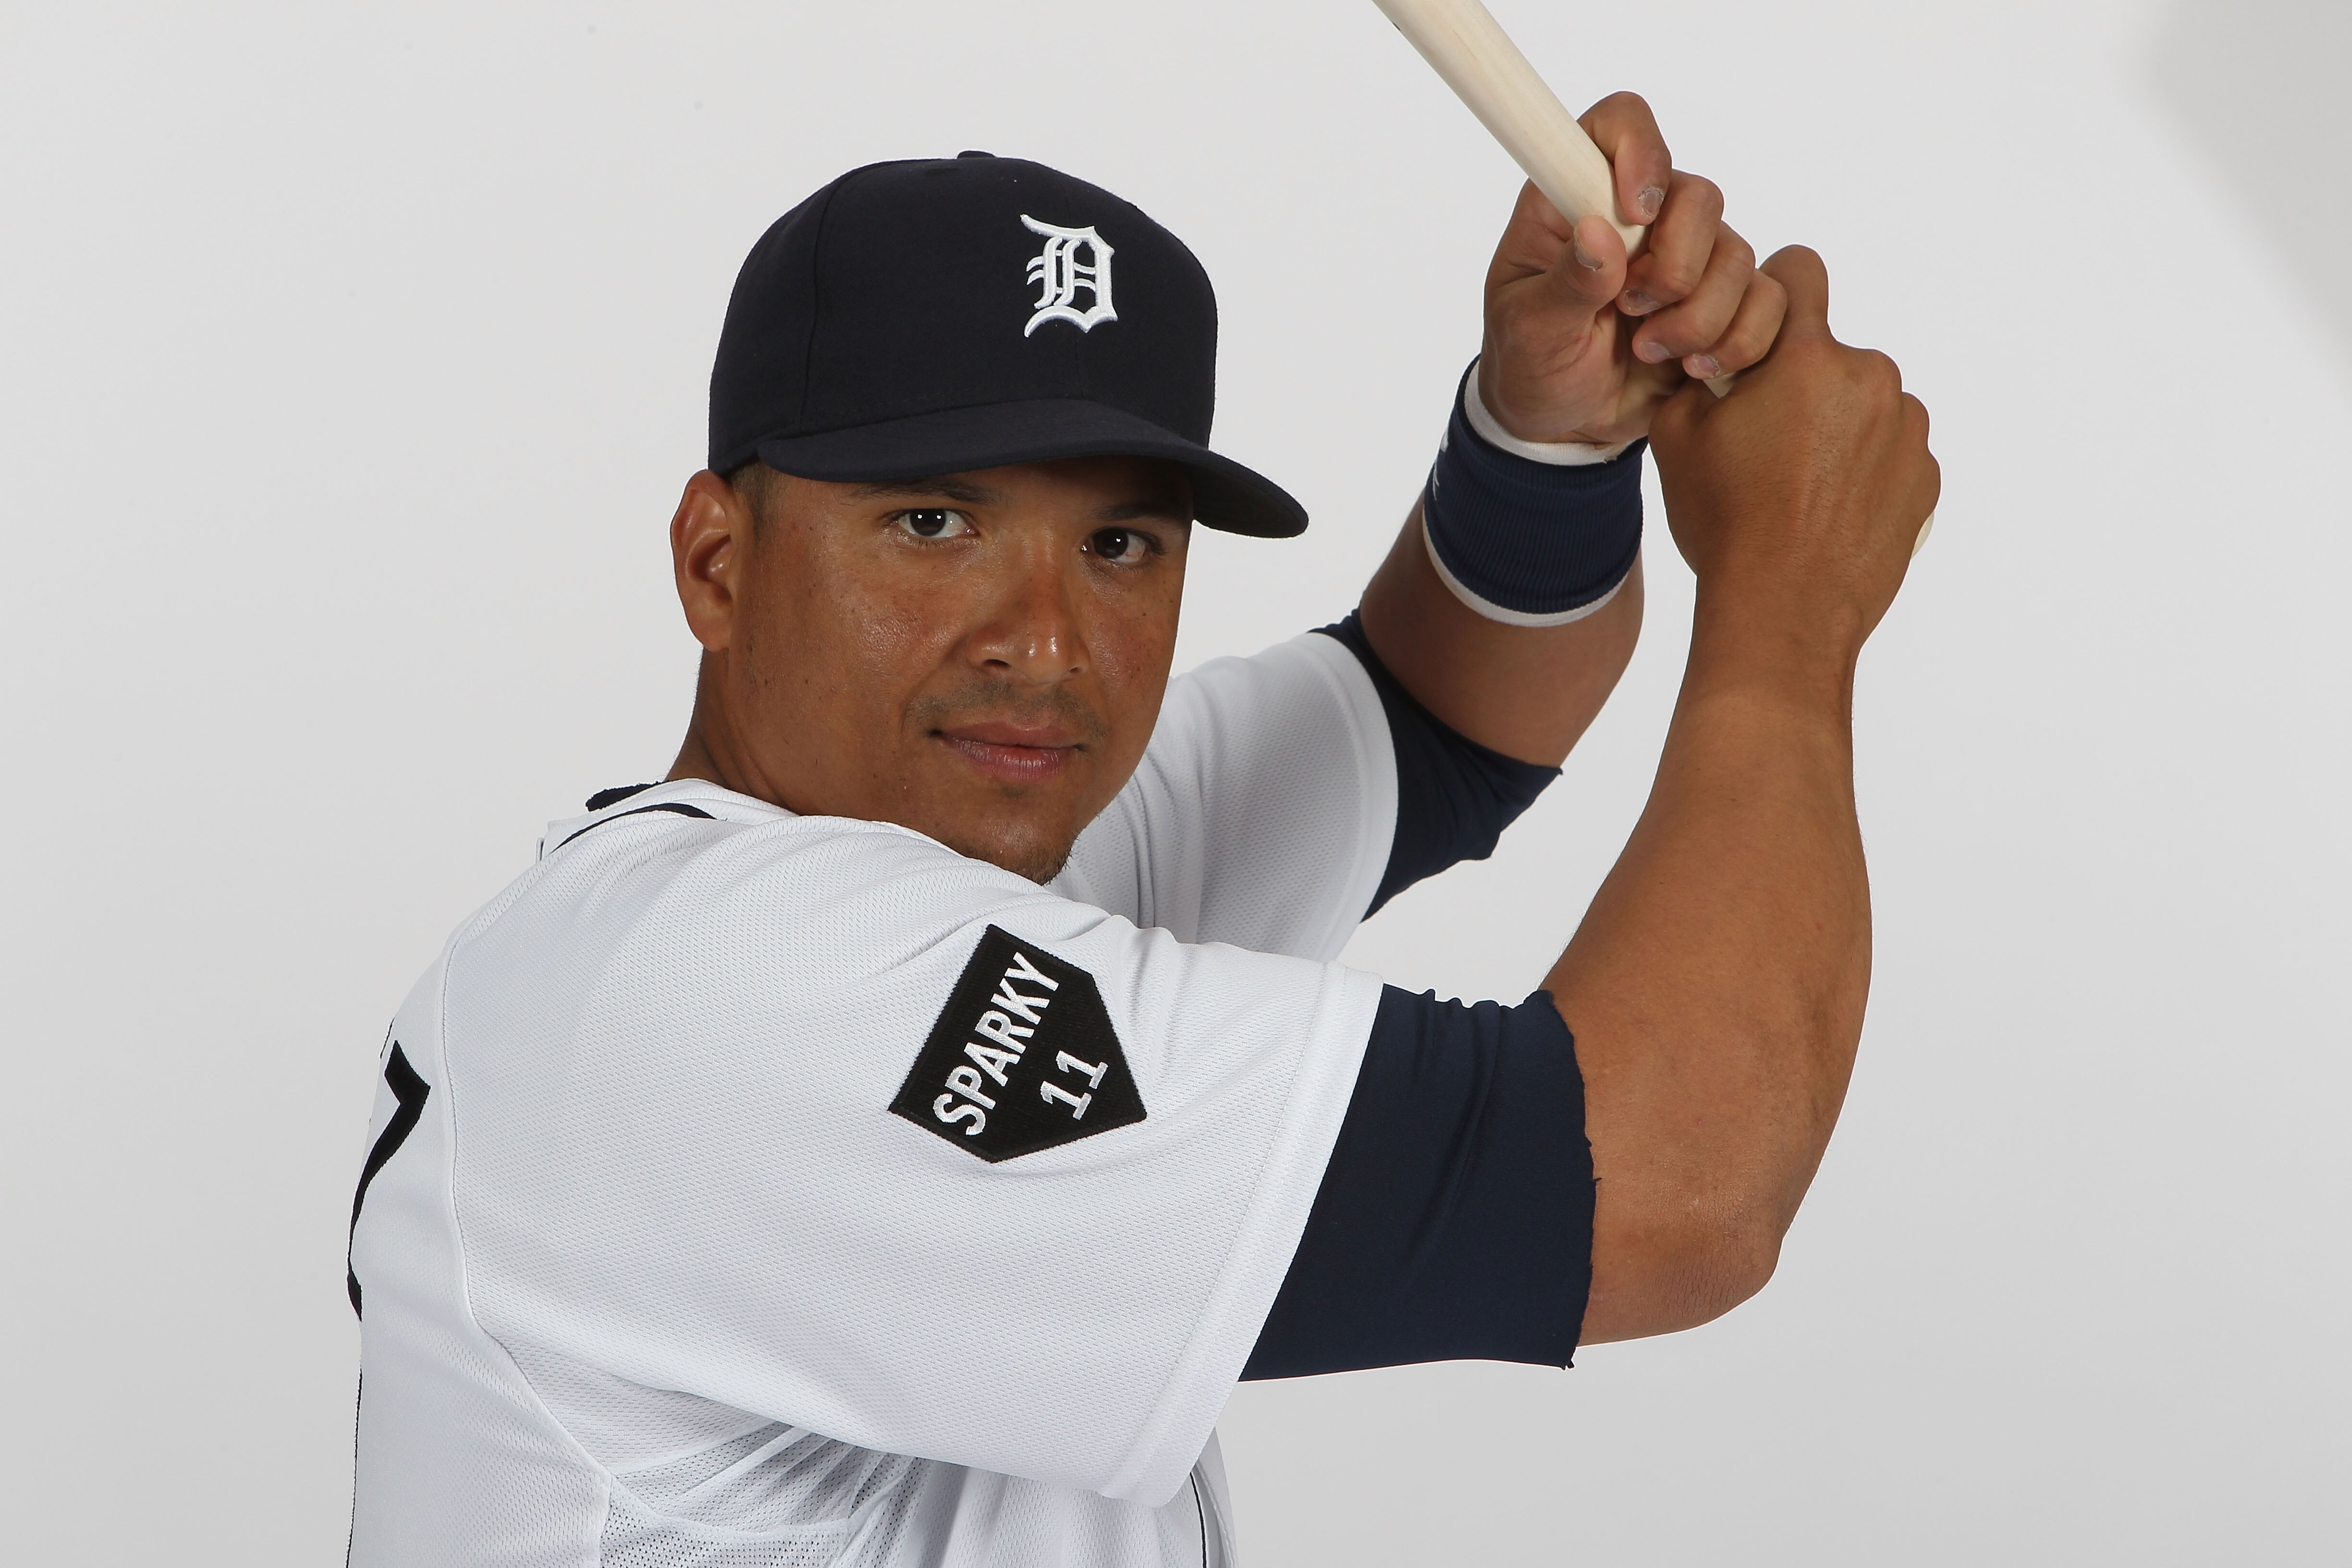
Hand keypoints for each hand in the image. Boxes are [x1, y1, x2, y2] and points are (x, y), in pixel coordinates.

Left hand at [1478, 92, 1784, 446]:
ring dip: (1697, 317)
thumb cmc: (1532, 362)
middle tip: (1630, 310)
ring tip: (1648, 348)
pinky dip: (1737, 341)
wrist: (1563, 426)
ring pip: (1738, 254)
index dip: (1640, 151)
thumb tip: (1599, 235)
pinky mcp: (1727, 302)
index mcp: (1578, 199)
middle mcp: (1643, 216)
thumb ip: (1565, 284)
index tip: (1638, 213)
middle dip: (1675, 267)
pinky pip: (1768, 300)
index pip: (1619, 124)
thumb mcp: (1528, 329)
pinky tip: (1693, 367)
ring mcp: (1691, 255)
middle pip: (1699, 197)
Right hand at [1648, 246, 1939, 649]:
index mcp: (1809, 358)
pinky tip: (1827, 512)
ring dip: (1837, 428)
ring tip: (1797, 486)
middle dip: (1801, 382)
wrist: (1784, 612)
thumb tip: (1709, 360)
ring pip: (1865, 404)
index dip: (1772, 291)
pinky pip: (1892, 453)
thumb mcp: (1676, 440)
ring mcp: (1908, 430)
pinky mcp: (1926, 476)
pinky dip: (1864, 471)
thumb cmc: (1727, 525)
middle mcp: (1872, 378)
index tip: (1758, 331)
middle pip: (1830, 353)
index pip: (1800, 271)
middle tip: (1764, 442)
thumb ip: (1695, 378)